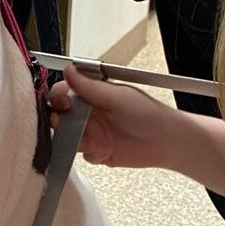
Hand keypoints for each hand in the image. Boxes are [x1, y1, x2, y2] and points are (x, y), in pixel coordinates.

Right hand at [49, 66, 180, 169]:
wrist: (166, 142)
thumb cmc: (148, 114)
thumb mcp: (117, 96)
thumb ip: (90, 87)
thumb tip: (69, 70)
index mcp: (93, 94)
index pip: (65, 92)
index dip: (58, 97)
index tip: (62, 103)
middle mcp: (90, 113)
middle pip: (61, 115)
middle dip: (59, 120)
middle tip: (64, 123)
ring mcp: (94, 133)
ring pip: (69, 137)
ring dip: (76, 139)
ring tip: (90, 140)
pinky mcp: (99, 151)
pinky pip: (84, 155)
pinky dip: (91, 154)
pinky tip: (105, 150)